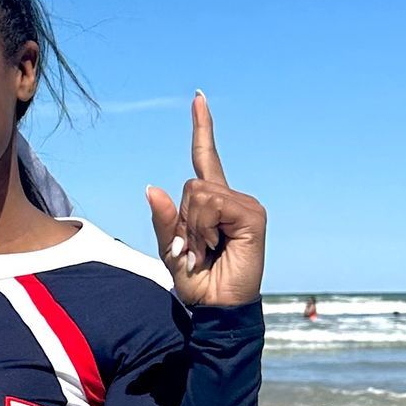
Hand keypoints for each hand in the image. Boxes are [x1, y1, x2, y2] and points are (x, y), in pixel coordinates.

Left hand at [145, 93, 265, 308]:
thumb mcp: (168, 249)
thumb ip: (162, 220)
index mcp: (212, 203)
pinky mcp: (253, 215)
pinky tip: (215, 246)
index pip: (205, 158)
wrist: (217, 307)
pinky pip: (213, 204)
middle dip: (182, 221)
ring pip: (200, 193)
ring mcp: (245, 205)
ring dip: (192, 228)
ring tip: (204, 251)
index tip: (198, 98)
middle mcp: (232, 198)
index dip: (202, 128)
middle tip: (193, 250)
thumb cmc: (196, 281)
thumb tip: (152, 187)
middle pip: (191, 183)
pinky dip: (204, 228)